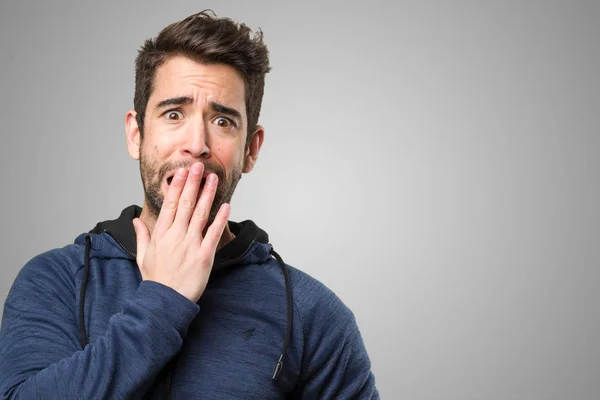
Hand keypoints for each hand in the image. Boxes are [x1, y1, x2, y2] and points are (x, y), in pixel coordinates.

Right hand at [131, 162, 229, 302]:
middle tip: (199, 166)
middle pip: (186, 204)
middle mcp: (176, 236)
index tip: (183, 172)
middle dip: (193, 183)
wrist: (165, 302)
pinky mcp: (204, 256)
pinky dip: (220, 219)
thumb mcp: (143, 256)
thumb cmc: (156, 280)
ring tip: (213, 178)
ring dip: (207, 194)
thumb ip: (142, 235)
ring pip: (200, 214)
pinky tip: (226, 205)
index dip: (178, 186)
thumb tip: (136, 220)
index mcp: (161, 234)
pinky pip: (213, 233)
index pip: (171, 204)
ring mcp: (191, 245)